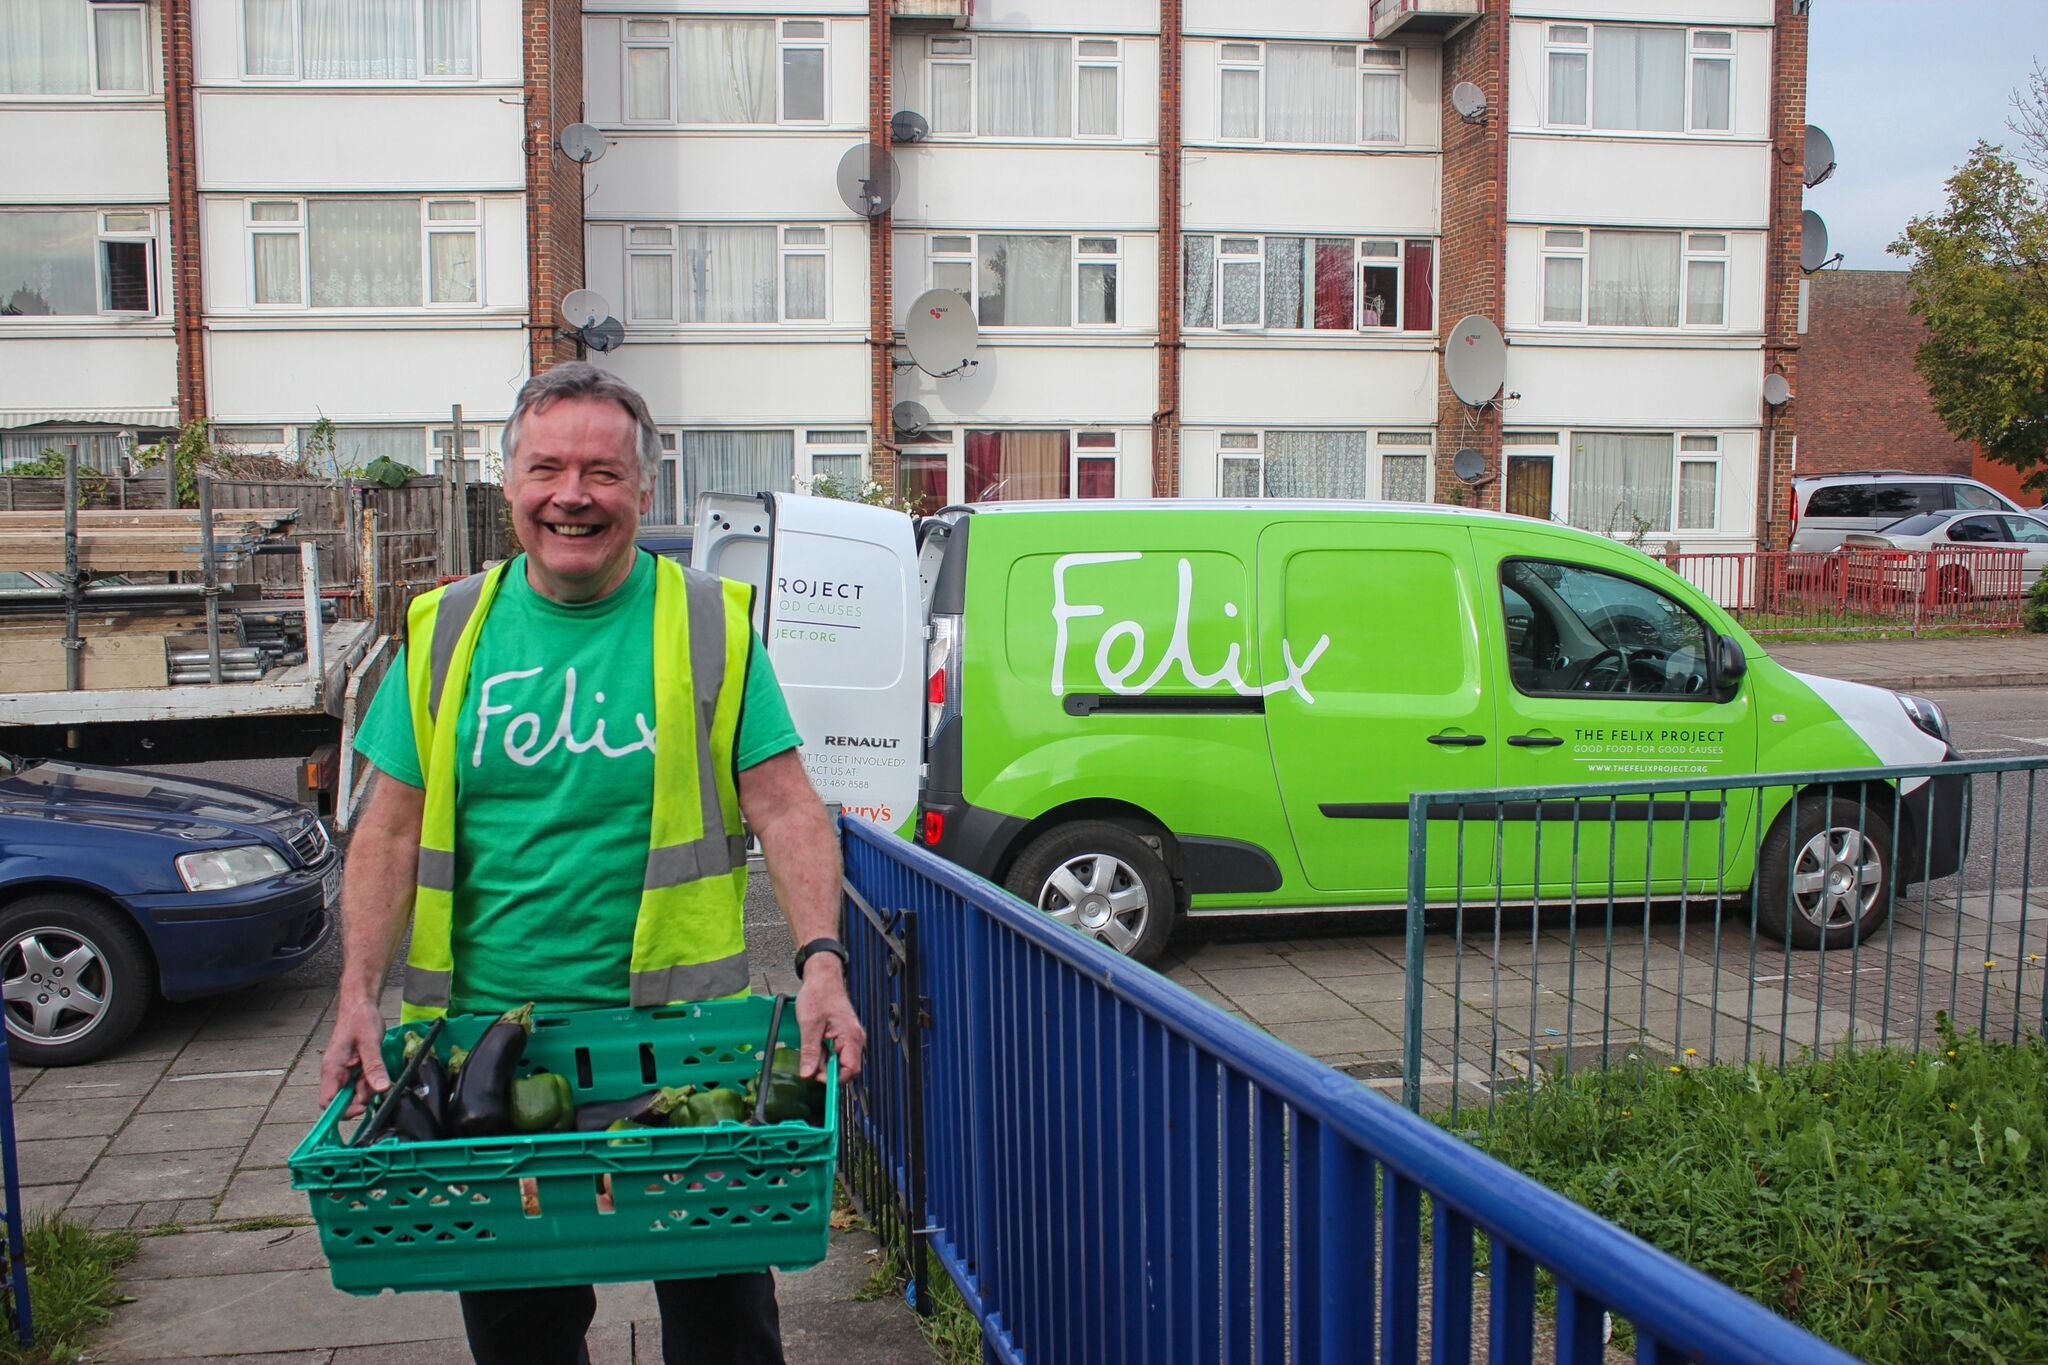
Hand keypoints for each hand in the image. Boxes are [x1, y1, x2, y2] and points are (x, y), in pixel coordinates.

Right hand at [319, 995, 390, 1116]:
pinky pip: (359, 1083)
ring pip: (354, 1092)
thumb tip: (381, 1088)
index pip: (327, 1102)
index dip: (344, 1111)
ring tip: (377, 1070)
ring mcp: (342, 1071)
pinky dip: (370, 1081)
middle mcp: (334, 1073)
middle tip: (376, 1083)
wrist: (360, 1006)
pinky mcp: (351, 1069)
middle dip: (361, 1098)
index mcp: (332, 1068)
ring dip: (368, 1088)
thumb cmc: (360, 1019)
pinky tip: (377, 1069)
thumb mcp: (370, 1042)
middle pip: (342, 1101)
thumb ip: (374, 1066)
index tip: (363, 1106)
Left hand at [794, 958, 865, 1080]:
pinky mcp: (844, 1036)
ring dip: (824, 1061)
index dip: (834, 1078)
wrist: (823, 977)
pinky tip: (816, 1043)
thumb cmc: (819, 994)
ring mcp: (850, 1038)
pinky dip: (825, 1053)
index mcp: (850, 1037)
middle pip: (846, 1069)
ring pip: (840, 1062)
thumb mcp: (809, 1025)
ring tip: (812, 1045)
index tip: (816, 1076)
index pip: (850, 1070)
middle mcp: (855, 1039)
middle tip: (809, 1061)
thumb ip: (810, 1051)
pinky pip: (837, 1053)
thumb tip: (807, 1073)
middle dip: (827, 1070)